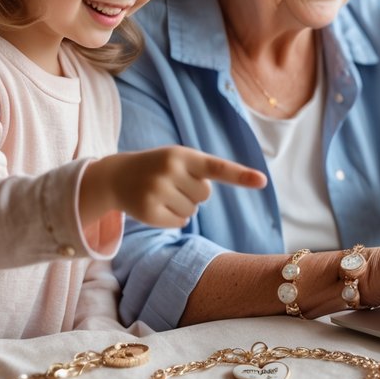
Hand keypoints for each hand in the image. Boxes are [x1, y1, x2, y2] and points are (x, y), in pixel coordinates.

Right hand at [83, 146, 266, 228]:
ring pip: (193, 211)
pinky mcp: (149, 212)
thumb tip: (231, 186)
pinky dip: (172, 218)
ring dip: (183, 206)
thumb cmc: (159, 166)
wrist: (117, 176)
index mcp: (183, 155)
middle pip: (205, 195)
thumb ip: (204, 170)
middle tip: (172, 183)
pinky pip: (179, 223)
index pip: (217, 167)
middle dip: (193, 193)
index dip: (241, 175)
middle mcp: (170, 171)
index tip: (262, 181)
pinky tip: (156, 206)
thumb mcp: (179, 158)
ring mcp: (157, 192)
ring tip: (162, 193)